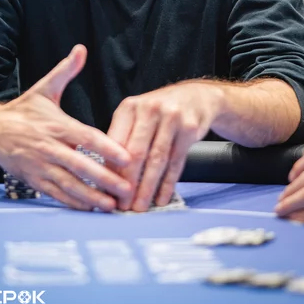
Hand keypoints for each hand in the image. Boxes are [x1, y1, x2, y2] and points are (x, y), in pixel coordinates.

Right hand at [0, 45, 131, 211]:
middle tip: (128, 189)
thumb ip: (66, 71)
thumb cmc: (21, 111)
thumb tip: (81, 49)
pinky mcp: (34, 181)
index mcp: (56, 125)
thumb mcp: (44, 88)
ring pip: (70, 186)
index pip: (87, 138)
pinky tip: (90, 209)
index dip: (107, 149)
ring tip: (113, 205)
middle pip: (82, 167)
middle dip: (106, 180)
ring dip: (92, 197)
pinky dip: (74, 204)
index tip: (127, 157)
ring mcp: (41, 167)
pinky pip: (56, 194)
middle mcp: (49, 148)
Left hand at [106, 82, 223, 211]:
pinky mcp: (189, 129)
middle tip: (124, 205)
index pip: (116, 142)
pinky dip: (167, 183)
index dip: (111, 169)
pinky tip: (160, 198)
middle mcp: (149, 109)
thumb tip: (108, 175)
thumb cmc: (159, 111)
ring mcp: (171, 118)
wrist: (195, 97)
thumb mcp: (137, 116)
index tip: (108, 191)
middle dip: (128, 183)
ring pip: (157, 160)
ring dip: (147, 187)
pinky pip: (176, 162)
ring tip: (140, 206)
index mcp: (130, 107)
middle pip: (136, 152)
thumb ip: (123, 139)